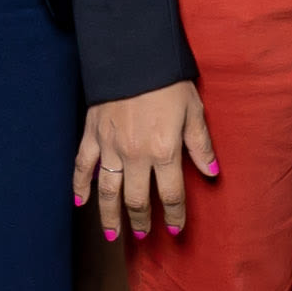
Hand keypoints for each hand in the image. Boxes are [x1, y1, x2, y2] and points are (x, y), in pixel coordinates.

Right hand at [73, 82, 215, 244]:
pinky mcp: (92, 135)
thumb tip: (211, 173)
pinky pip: (83, 166)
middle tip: (143, 235)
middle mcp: (135, 155)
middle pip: (137, 200)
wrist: (133, 54)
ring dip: (110, 216)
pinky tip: (80, 203)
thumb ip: (200, 145)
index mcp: (164, 151)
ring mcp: (110, 147)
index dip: (174, 216)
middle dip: (140, 222)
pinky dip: (80, 186)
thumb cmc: (169, 81)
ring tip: (113, 235)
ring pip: (107, 191)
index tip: (175, 230)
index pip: (171, 195)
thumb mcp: (193, 111)